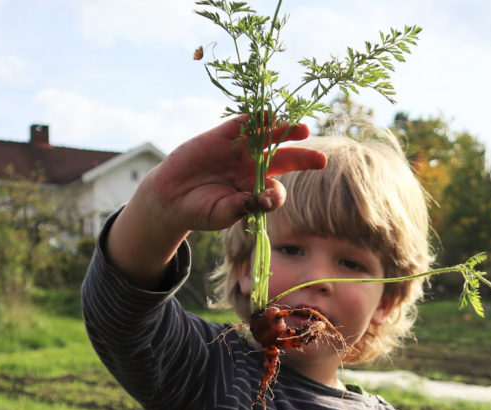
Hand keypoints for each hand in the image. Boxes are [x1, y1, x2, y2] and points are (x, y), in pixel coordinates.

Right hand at [142, 117, 325, 236]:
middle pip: (283, 159)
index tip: (271, 198)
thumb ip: (243, 207)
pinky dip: (253, 119)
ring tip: (301, 130)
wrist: (171, 197)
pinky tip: (266, 115)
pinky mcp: (221, 136)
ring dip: (284, 132)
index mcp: (256, 189)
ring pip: (266, 138)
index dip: (277, 194)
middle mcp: (252, 168)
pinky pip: (240, 125)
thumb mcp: (222, 214)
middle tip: (319, 159)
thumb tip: (265, 199)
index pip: (276, 189)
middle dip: (302, 157)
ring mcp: (238, 150)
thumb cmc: (200, 210)